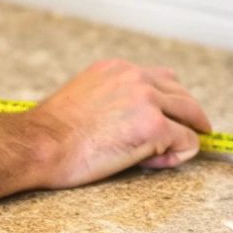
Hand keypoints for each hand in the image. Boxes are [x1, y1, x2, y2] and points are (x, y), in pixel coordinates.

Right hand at [28, 60, 211, 188]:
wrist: (40, 145)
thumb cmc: (52, 134)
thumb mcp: (83, 97)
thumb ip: (112, 98)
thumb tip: (130, 120)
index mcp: (117, 68)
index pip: (161, 78)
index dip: (165, 103)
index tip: (161, 122)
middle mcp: (135, 77)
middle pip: (182, 94)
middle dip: (185, 118)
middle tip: (179, 141)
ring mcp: (147, 100)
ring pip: (191, 115)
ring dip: (183, 135)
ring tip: (161, 155)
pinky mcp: (155, 126)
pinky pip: (188, 141)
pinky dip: (178, 155)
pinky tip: (152, 163)